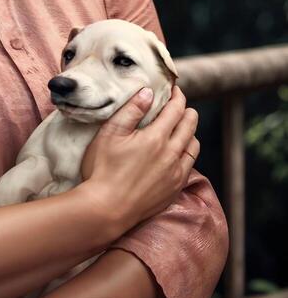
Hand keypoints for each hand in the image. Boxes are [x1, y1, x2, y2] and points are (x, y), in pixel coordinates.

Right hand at [79, 84, 199, 231]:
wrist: (107, 208)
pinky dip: (188, 153)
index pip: (176, 110)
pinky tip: (178, 153)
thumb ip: (131, 110)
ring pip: (193, 146)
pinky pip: (190, 166)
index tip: (175, 89)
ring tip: (180, 127)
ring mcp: (175, 174)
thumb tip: (148, 92)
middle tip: (179, 105)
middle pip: (190, 125)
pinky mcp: (174, 190)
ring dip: (190, 132)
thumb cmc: (103, 168)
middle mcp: (172, 154)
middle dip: (187, 111)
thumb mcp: (111, 133)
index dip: (177, 96)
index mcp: (156, 137)